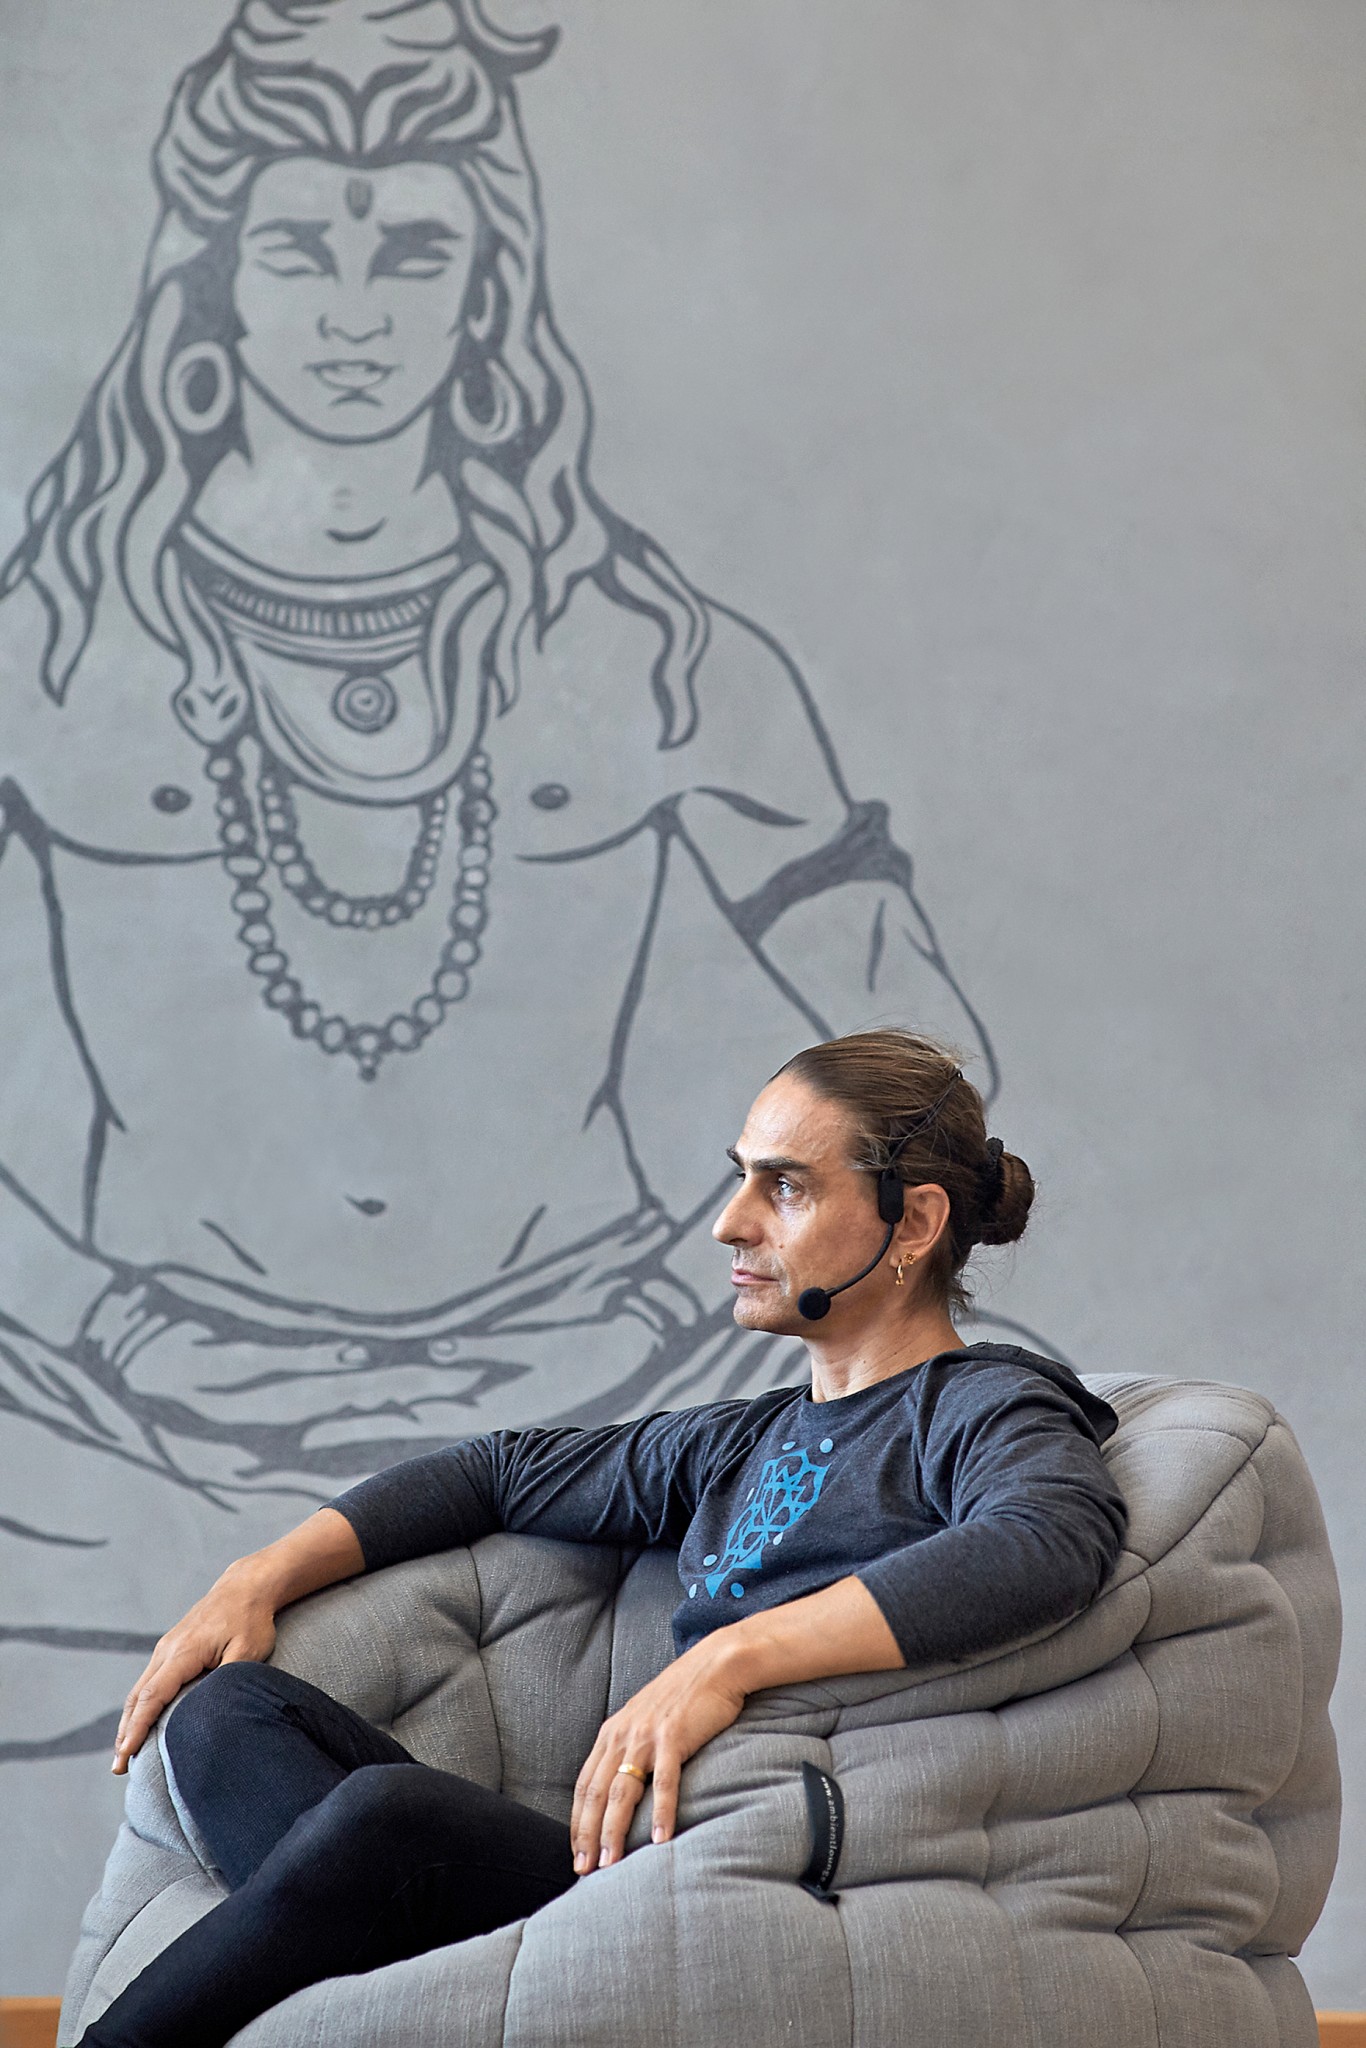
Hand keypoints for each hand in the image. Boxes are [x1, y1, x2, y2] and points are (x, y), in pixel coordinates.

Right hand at [111, 1562, 276, 1774]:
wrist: (247, 1586)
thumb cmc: (251, 1620)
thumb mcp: (249, 1650)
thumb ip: (230, 1677)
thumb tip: (212, 1708)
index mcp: (184, 1652)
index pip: (153, 1695)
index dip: (138, 1727)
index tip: (126, 1753)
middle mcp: (168, 1650)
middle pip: (138, 1696)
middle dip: (126, 1732)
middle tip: (119, 1767)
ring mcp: (167, 1647)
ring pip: (140, 1688)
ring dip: (130, 1720)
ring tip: (124, 1752)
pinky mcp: (172, 1647)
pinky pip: (150, 1680)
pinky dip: (140, 1704)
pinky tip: (141, 1722)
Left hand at [570, 1638, 746, 1873]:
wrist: (715, 1665)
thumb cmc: (682, 1698)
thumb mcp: (644, 1721)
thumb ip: (630, 1750)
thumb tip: (622, 1787)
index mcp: (612, 1734)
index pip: (585, 1786)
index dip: (578, 1822)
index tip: (577, 1852)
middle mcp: (622, 1735)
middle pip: (597, 1793)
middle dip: (588, 1835)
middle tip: (584, 1870)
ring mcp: (647, 1736)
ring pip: (623, 1792)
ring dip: (614, 1831)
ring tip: (610, 1864)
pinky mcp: (674, 1737)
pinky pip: (664, 1782)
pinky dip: (660, 1812)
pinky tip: (659, 1839)